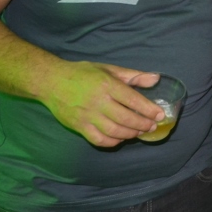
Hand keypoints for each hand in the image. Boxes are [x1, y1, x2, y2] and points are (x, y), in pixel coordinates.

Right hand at [39, 63, 164, 146]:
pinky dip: (113, 142)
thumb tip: (155, 78)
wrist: (51, 82)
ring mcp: (87, 116)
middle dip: (142, 124)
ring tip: (139, 132)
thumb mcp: (109, 69)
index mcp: (107, 85)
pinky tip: (121, 137)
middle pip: (125, 119)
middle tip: (152, 126)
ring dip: (130, 134)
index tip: (160, 115)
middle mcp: (98, 102)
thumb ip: (133, 76)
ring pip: (114, 131)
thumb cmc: (82, 74)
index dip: (148, 110)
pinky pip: (99, 140)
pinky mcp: (78, 127)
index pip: (132, 100)